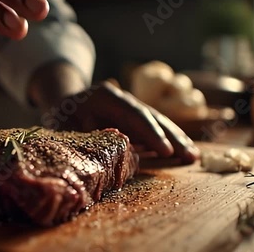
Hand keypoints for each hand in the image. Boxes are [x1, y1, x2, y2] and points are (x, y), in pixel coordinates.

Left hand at [44, 81, 199, 163]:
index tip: (165, 151)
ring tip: (193, 156)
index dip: (150, 133)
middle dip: (172, 137)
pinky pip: (153, 129)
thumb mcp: (62, 123)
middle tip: (190, 156)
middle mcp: (124, 99)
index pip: (133, 114)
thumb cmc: (61, 115)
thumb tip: (102, 156)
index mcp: (106, 96)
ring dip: (176, 139)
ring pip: (157, 121)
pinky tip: (182, 153)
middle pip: (151, 116)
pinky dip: (167, 140)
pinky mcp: (134, 119)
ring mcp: (131, 107)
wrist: (64, 102)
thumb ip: (81, 136)